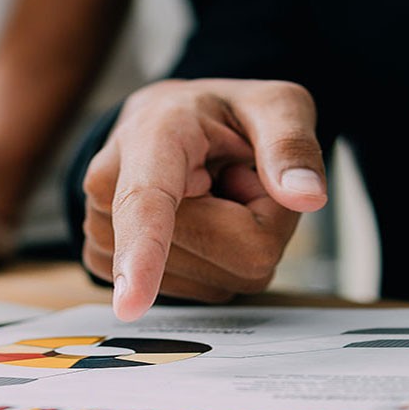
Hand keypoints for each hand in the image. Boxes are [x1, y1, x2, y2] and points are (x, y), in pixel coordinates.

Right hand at [81, 79, 327, 320]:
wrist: (164, 124)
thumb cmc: (216, 115)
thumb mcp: (272, 104)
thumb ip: (291, 143)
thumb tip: (306, 197)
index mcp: (150, 137)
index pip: (145, 203)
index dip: (142, 254)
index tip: (130, 304)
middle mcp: (110, 187)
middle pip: (222, 249)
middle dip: (255, 218)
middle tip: (234, 174)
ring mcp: (101, 233)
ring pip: (215, 277)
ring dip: (234, 244)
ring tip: (211, 194)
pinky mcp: (108, 266)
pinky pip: (198, 292)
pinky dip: (214, 263)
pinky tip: (195, 221)